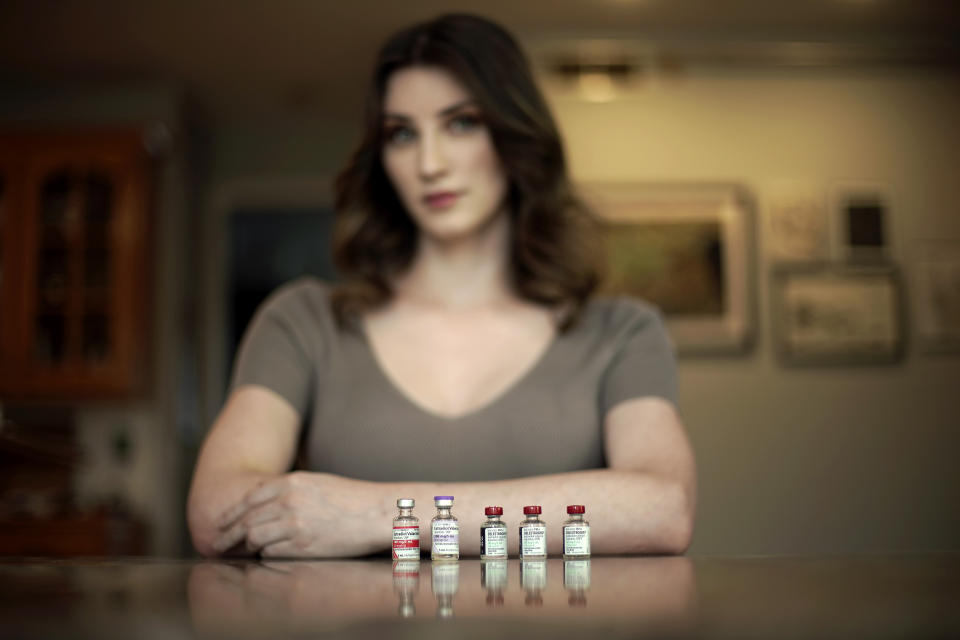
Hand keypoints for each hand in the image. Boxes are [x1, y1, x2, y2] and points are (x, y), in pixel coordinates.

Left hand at [210, 471, 384, 556]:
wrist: (376, 512)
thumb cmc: (350, 498)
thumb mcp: (316, 482)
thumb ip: (288, 489)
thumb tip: (262, 502)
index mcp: (291, 482)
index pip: (248, 499)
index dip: (230, 513)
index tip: (220, 523)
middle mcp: (289, 502)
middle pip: (246, 521)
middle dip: (228, 534)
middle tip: (217, 543)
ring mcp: (295, 524)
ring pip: (255, 538)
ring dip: (248, 546)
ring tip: (244, 550)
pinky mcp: (303, 545)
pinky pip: (272, 553)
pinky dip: (266, 554)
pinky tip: (268, 554)